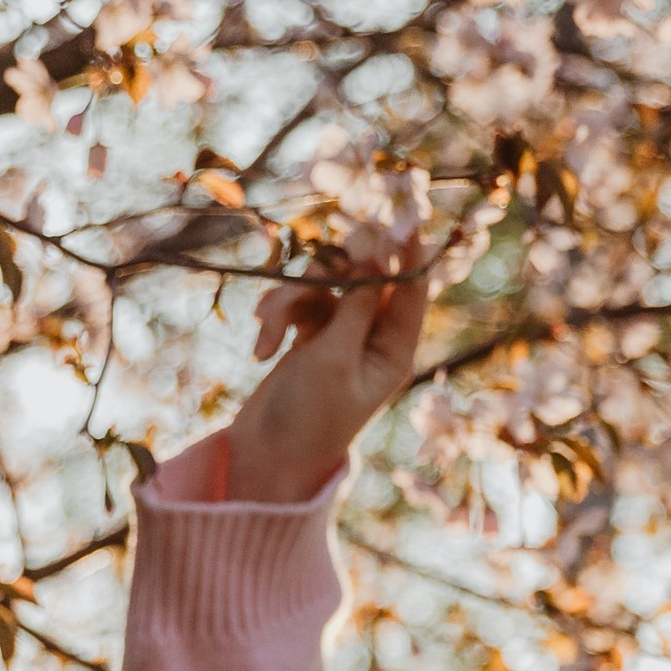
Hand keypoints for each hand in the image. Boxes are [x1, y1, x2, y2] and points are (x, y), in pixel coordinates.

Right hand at [224, 267, 429, 503]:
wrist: (266, 457)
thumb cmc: (309, 416)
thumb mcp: (335, 356)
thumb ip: (355, 300)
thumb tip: (377, 247)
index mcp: (395, 350)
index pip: (411, 288)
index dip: (406, 249)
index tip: (398, 213)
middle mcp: (372, 339)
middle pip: (361, 276)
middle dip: (328, 272)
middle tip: (311, 267)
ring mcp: (340, 335)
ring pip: (321, 285)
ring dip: (289, 300)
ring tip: (264, 329)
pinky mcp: (309, 335)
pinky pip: (296, 303)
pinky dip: (276, 318)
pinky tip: (260, 347)